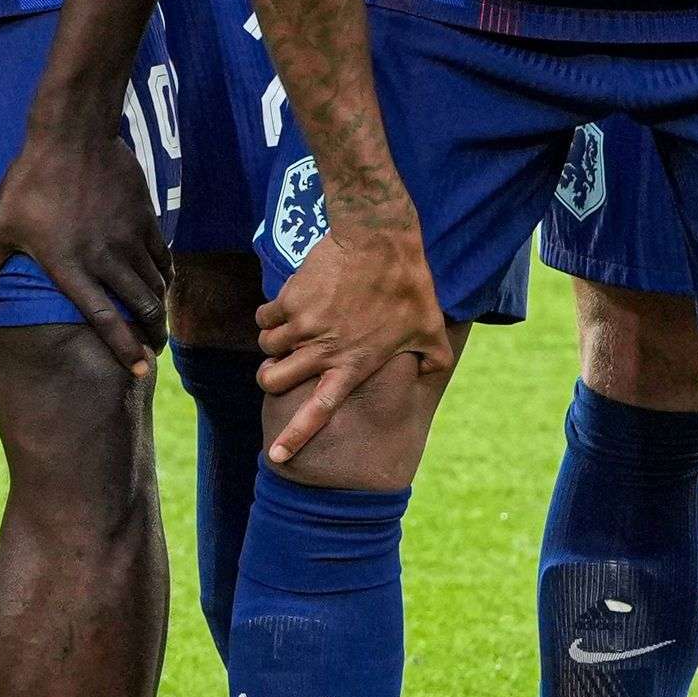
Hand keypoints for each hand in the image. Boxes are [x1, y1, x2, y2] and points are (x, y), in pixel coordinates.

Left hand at [0, 98, 164, 369]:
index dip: (125, 348)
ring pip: (155, 283)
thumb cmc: (29, 181)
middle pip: (141, 307)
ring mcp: (128, 237)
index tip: (139, 369)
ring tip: (155, 319)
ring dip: (158, 306)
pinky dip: (164, 273)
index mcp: (70, 267)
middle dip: (152, 334)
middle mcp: (105, 258)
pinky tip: (161, 280)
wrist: (71, 135)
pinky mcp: (144, 217)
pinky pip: (162, 254)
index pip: (104, 319)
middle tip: (154, 348)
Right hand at [254, 206, 447, 463]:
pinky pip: (265, 317)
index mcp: (354, 365)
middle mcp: (323, 350)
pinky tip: (288, 307)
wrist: (378, 238)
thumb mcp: (430, 330)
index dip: (295, 437)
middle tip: (280, 369)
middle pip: (274, 381)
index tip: (276, 457)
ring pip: (267, 348)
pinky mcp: (290, 299)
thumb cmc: (408, 285)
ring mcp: (303, 324)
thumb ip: (432, 360)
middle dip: (271, 380)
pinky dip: (270, 317)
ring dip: (274, 345)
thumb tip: (431, 376)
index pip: (319, 409)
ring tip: (292, 332)